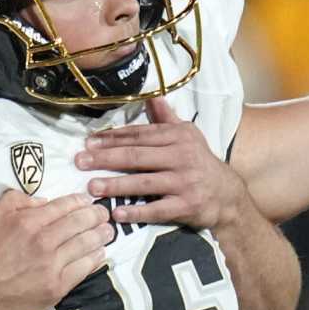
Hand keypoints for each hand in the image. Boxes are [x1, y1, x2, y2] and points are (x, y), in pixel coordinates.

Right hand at [0, 191, 111, 309]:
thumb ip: (16, 200)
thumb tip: (43, 201)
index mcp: (28, 221)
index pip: (65, 206)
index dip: (81, 202)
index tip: (88, 201)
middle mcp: (43, 241)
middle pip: (81, 223)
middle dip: (97, 215)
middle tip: (104, 213)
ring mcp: (52, 266)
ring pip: (86, 245)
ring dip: (101, 235)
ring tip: (108, 231)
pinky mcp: (56, 288)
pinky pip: (83, 270)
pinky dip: (95, 259)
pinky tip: (100, 254)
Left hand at [76, 97, 252, 228]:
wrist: (228, 194)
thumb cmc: (200, 162)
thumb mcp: (188, 136)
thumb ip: (166, 118)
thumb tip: (152, 96)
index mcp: (178, 137)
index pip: (140, 136)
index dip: (112, 138)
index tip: (88, 142)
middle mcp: (182, 157)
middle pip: (137, 156)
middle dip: (106, 158)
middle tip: (80, 161)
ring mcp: (184, 182)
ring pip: (145, 183)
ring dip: (116, 185)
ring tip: (92, 187)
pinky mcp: (187, 205)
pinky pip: (158, 210)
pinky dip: (138, 212)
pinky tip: (117, 213)